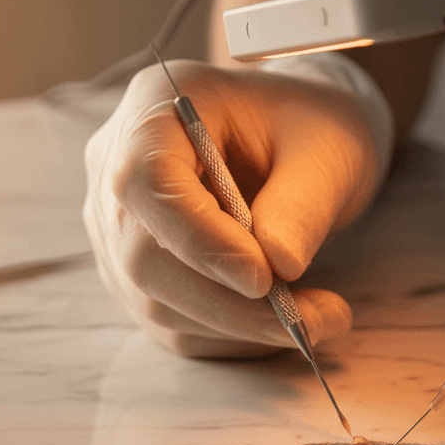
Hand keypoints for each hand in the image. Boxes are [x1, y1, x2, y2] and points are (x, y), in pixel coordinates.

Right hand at [84, 60, 380, 357]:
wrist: (297, 142)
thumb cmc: (309, 129)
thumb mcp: (328, 150)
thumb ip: (303, 204)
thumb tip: (279, 267)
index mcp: (157, 106)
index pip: (147, 182)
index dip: (201, 241)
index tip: (266, 279)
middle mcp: (116, 166)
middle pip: (145, 259)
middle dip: (232, 305)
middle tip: (314, 321)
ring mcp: (119, 227)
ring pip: (158, 304)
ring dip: (242, 328)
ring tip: (320, 318)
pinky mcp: (137, 277)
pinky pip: (174, 325)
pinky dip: (235, 339)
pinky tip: (284, 324)